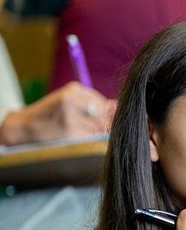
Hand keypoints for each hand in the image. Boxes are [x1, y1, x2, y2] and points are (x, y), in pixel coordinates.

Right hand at [0, 82, 115, 145]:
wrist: (25, 126)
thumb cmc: (52, 114)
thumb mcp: (69, 101)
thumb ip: (94, 103)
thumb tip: (118, 106)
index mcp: (74, 89)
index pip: (105, 104)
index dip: (108, 116)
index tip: (103, 123)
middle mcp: (72, 99)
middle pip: (105, 116)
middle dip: (105, 126)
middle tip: (94, 131)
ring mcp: (70, 116)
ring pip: (100, 128)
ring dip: (97, 134)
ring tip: (83, 134)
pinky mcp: (69, 131)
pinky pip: (91, 138)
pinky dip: (90, 140)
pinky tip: (79, 139)